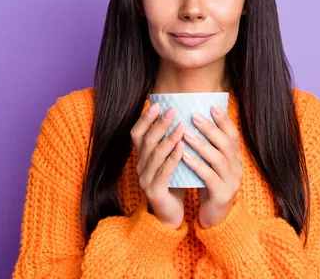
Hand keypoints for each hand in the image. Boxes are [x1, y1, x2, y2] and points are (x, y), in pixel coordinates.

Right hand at [130, 103, 185, 228]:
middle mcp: (140, 166)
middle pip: (147, 141)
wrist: (171, 215)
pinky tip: (182, 147)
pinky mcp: (155, 191)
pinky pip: (164, 171)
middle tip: (173, 110)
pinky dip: (173, 158)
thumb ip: (170, 143)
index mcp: (142, 158)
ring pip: (155, 155)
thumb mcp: (170, 161)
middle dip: (159, 124)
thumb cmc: (173, 183)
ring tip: (182, 125)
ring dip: (169, 138)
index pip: (137, 134)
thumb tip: (181, 117)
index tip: (156, 104)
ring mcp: (145, 179)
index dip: (145, 119)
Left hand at [181, 104, 242, 227]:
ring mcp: (231, 182)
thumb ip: (208, 146)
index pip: (233, 135)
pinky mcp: (222, 195)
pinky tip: (184, 156)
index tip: (212, 105)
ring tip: (185, 133)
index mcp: (235, 158)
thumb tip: (195, 119)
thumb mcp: (211, 163)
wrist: (215, 217)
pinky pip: (209, 177)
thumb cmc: (209, 185)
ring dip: (201, 144)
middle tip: (194, 115)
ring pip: (218, 159)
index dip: (224, 120)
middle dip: (210, 128)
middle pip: (227, 143)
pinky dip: (197, 164)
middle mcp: (237, 168)